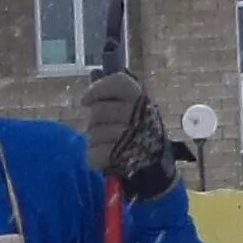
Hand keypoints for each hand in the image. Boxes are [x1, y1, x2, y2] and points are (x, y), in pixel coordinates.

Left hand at [83, 71, 173, 199]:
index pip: (117, 83)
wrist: (156, 170)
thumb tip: (95, 71)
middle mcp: (139, 116)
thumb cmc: (140, 134)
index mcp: (142, 101)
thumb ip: (113, 92)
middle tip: (102, 127)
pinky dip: (94, 158)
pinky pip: (94, 154)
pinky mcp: (123, 160)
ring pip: (94, 134)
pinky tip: (104, 159)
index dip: (98, 89)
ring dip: (95, 141)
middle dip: (95, 121)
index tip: (85, 100)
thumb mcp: (133, 109)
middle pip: (99, 110)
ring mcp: (132, 139)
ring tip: (107, 144)